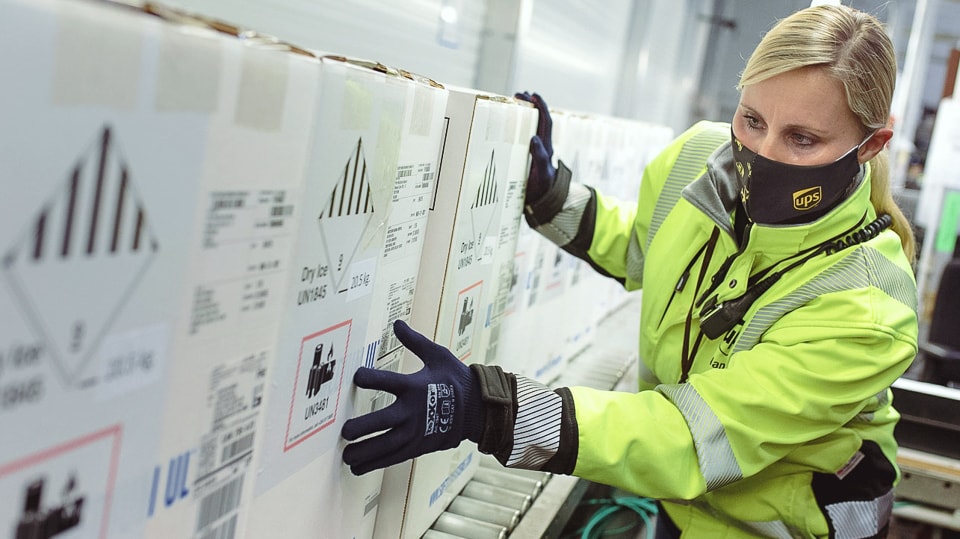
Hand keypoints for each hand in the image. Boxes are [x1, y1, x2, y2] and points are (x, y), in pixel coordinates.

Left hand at [341, 320, 483, 475]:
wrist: (480, 409)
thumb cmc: (457, 379)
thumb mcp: (438, 355)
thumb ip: (414, 342)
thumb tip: (397, 322)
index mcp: (416, 386)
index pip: (388, 381)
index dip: (370, 378)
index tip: (356, 377)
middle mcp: (414, 411)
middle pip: (384, 420)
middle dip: (363, 427)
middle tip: (344, 431)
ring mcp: (416, 432)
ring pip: (387, 444)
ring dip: (365, 451)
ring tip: (346, 455)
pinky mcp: (419, 446)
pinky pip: (394, 457)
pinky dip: (375, 463)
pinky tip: (357, 467)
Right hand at [515, 92, 555, 202]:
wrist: (542, 202)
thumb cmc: (543, 188)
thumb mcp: (541, 173)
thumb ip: (540, 156)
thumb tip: (534, 137)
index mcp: (545, 147)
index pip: (546, 121)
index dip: (541, 107)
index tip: (533, 95)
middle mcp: (541, 146)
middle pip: (538, 120)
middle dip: (531, 105)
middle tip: (518, 94)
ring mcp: (534, 151)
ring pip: (531, 127)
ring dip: (524, 114)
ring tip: (514, 103)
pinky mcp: (527, 157)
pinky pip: (523, 137)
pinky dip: (517, 128)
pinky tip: (508, 125)